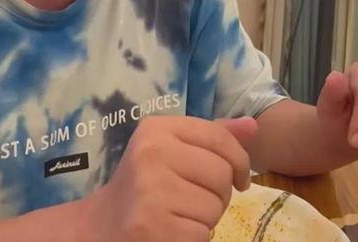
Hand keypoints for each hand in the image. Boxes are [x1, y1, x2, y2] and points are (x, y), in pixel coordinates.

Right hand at [86, 115, 257, 241]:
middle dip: (219, 194)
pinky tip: (173, 230)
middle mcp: (151, 152)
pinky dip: (195, 237)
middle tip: (195, 199)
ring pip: (215, 206)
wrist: (103, 225)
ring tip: (180, 214)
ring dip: (207, 218)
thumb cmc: (147, 183)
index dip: (240, 161)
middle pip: (222, 174)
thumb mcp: (174, 149)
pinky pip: (203, 233)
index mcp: (157, 128)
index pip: (220, 138)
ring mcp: (150, 189)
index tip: (240, 179)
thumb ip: (214, 138)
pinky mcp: (152, 226)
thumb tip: (253, 127)